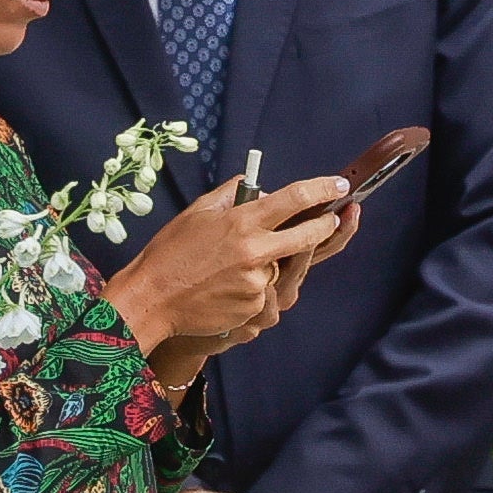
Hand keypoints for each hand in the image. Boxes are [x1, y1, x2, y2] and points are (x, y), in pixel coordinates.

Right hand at [107, 174, 349, 382]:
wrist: (152, 298)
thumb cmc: (170, 253)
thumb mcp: (197, 213)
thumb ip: (230, 195)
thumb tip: (256, 187)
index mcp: (242, 221)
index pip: (294, 198)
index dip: (323, 189)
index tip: (339, 184)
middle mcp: (255, 251)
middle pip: (309, 235)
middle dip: (327, 225)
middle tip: (333, 219)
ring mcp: (257, 282)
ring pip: (282, 267)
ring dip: (271, 262)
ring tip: (231, 266)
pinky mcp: (254, 308)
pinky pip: (267, 292)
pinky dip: (254, 287)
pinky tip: (225, 287)